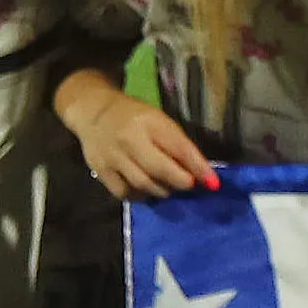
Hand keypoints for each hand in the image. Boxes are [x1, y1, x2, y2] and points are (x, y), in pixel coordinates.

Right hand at [69, 81, 213, 199]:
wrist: (93, 112)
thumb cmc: (134, 117)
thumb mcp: (158, 120)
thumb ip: (176, 144)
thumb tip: (200, 172)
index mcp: (149, 122)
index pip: (179, 147)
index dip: (198, 167)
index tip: (213, 184)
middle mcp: (130, 138)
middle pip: (159, 169)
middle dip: (180, 182)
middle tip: (189, 185)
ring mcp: (113, 156)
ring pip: (143, 184)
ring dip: (162, 191)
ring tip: (168, 188)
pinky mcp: (101, 170)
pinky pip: (125, 192)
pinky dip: (140, 196)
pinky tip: (146, 191)